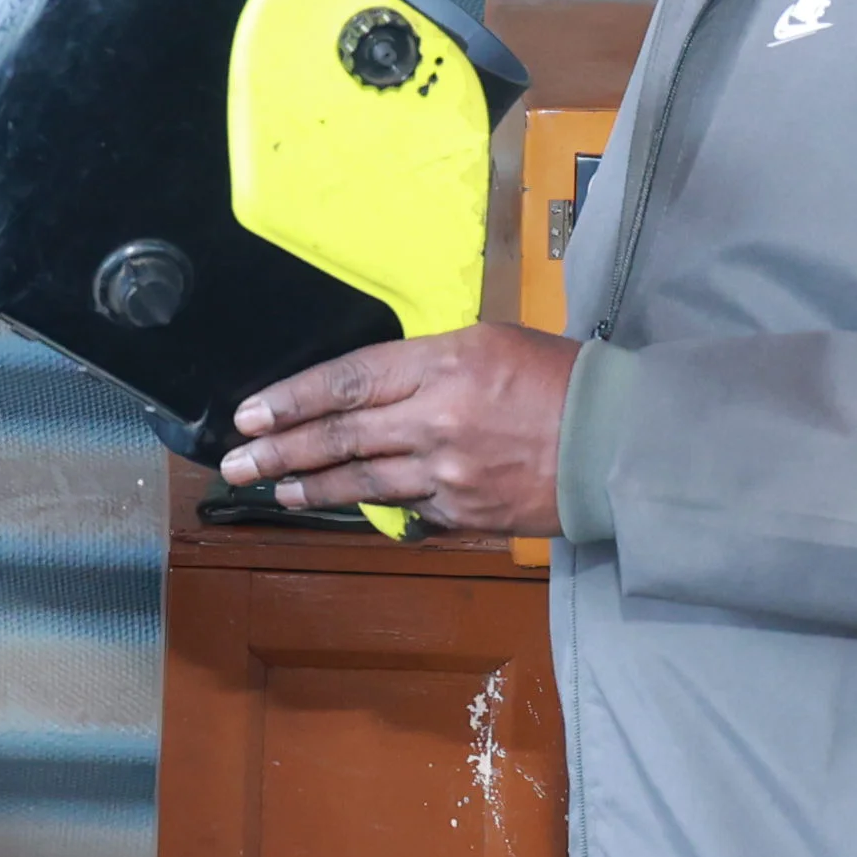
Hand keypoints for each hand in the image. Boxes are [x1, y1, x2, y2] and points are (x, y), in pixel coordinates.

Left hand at [223, 322, 577, 532]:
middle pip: (340, 436)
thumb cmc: (560, 379)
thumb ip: (426, 365)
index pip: (346, 380)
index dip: (291, 399)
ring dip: (312, 486)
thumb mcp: (490, 342)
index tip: (250, 414)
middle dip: (279, 451)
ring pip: (362, 482)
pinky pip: (406, 511)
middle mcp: (435, 419)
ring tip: (276, 488)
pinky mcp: (465, 514)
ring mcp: (448, 473)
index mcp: (442, 363)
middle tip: (236, 463)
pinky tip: (348, 506)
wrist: (620, 441)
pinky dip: (374, 508)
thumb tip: (373, 388)